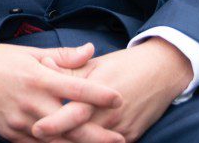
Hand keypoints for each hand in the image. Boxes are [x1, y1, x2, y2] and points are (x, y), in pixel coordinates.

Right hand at [0, 41, 124, 142]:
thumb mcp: (29, 53)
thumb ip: (62, 57)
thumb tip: (90, 51)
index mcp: (37, 77)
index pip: (74, 89)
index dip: (99, 94)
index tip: (119, 98)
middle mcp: (30, 102)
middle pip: (71, 124)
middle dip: (98, 135)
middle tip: (121, 140)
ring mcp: (20, 122)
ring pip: (56, 141)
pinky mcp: (10, 134)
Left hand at [32, 39, 192, 142]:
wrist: (161, 72)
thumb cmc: (123, 65)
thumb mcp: (96, 64)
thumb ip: (69, 68)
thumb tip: (44, 64)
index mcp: (100, 93)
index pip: (76, 113)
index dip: (56, 123)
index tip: (36, 128)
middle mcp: (112, 114)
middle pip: (83, 135)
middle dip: (60, 139)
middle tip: (36, 137)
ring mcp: (123, 129)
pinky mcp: (132, 136)